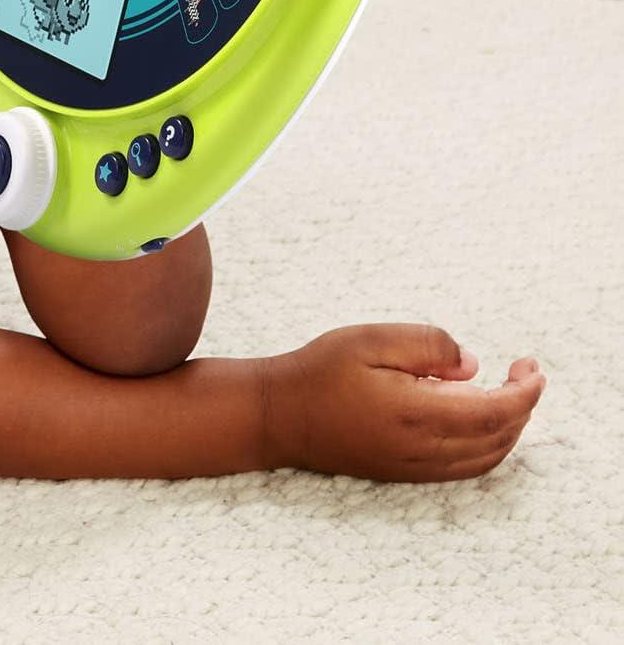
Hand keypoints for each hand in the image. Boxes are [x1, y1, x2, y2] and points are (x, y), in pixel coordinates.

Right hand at [264, 323, 546, 482]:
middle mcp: (423, 449)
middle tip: (523, 371)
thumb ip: (426, 345)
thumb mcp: (370, 339)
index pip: (496, 411)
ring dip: (509, 428)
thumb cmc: (320, 370)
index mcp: (417, 414)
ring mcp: (415, 467)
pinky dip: (488, 446)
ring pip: (486, 458)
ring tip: (507, 393)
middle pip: (499, 438)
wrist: (279, 415)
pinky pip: (465, 468)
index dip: (525, 391)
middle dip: (523, 406)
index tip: (532, 366)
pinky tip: (477, 420)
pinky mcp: (404, 473)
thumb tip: (472, 366)